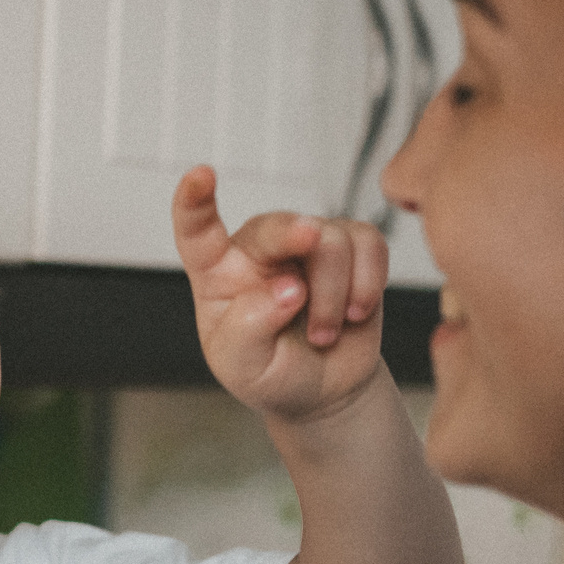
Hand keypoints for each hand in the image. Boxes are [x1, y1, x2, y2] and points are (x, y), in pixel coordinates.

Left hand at [172, 165, 388, 422]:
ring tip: (323, 334)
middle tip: (301, 289)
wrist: (322, 388)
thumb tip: (286, 288)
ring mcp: (307, 244)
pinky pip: (369, 243)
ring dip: (334, 297)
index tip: (200, 175)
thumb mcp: (242, 366)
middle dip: (297, 242)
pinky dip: (368, 283)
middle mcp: (261, 249)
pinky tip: (356, 312)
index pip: (198, 231)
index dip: (195, 201)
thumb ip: (250, 328)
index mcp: (219, 273)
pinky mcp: (351, 247)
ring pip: (331, 240)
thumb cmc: (271, 372)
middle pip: (277, 225)